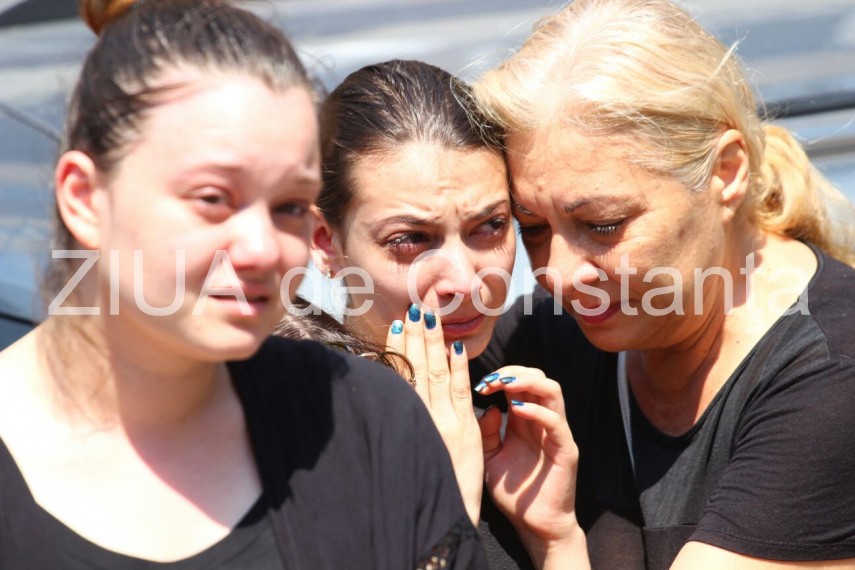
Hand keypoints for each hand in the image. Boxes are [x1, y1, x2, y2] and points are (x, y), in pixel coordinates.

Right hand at [386, 304, 483, 525]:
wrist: (444, 517)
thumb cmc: (426, 486)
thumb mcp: (412, 450)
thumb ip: (410, 420)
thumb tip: (398, 393)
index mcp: (409, 422)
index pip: (403, 377)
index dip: (401, 350)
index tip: (398, 326)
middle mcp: (421, 418)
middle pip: (416, 370)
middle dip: (415, 338)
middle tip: (413, 310)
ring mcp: (442, 422)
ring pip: (434, 375)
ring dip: (432, 344)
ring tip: (429, 318)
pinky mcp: (462, 431)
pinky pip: (458, 393)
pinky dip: (457, 368)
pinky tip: (456, 347)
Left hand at [475, 367, 587, 567]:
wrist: (534, 525)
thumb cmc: (513, 493)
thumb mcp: (490, 458)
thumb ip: (486, 433)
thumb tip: (488, 407)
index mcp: (524, 420)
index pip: (519, 383)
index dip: (500, 377)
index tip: (479, 384)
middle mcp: (542, 421)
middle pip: (537, 378)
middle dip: (513, 372)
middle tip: (491, 380)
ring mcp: (556, 433)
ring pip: (552, 391)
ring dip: (528, 382)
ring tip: (505, 385)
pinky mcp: (565, 449)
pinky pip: (556, 422)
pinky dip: (538, 411)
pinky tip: (517, 410)